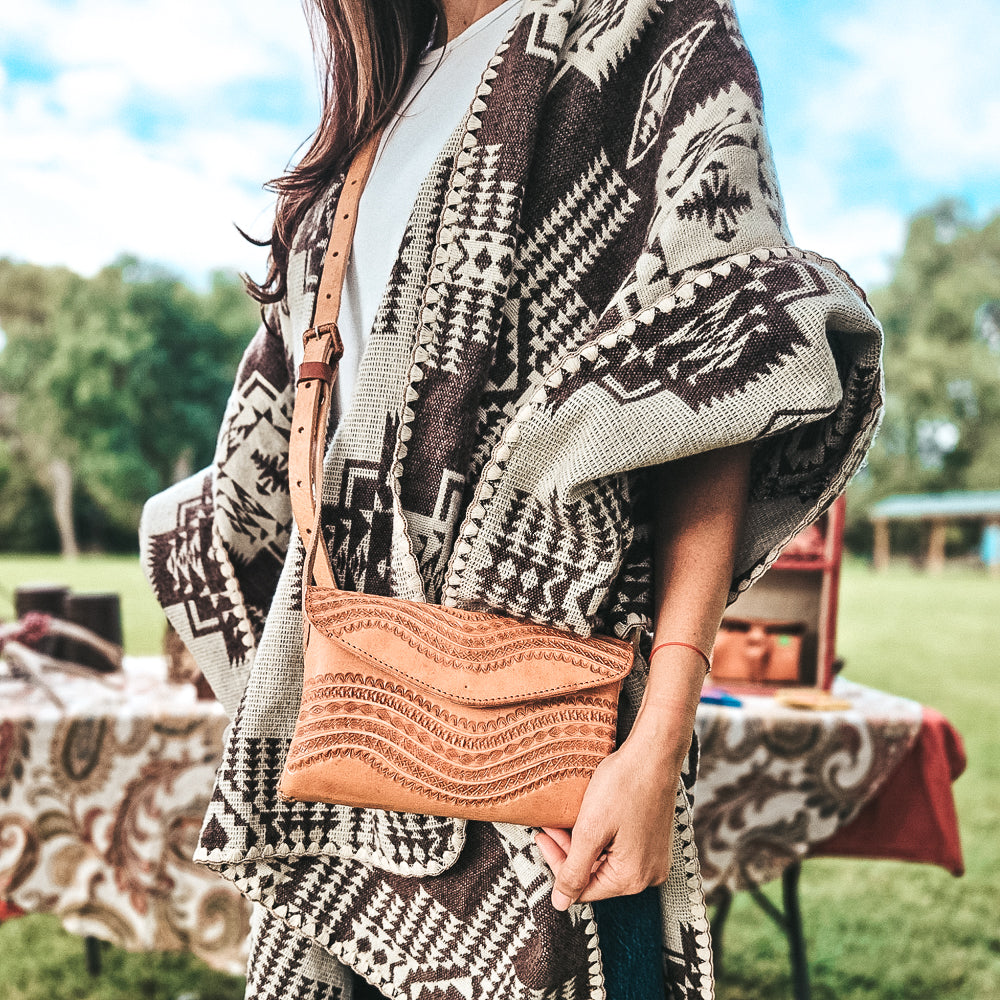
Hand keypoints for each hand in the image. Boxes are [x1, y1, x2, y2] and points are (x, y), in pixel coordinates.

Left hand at [534, 735, 681, 910]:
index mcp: (632, 878)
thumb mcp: (590, 829)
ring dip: (582, 843)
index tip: (541, 838)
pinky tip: (587, 819)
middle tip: (549, 826)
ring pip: (606, 861)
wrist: (654, 753)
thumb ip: (574, 871)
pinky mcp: (654, 842)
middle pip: (595, 875)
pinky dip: (601, 837)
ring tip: (564, 820)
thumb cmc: (624, 786)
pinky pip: (620, 849)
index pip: (582, 889)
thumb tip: (560, 904)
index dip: (557, 864)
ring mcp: (654, 858)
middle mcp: (648, 875)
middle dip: (568, 851)